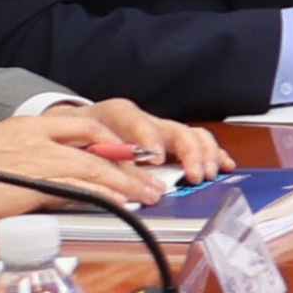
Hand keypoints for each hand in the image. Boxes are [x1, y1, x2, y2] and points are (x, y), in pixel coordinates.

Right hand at [0, 106, 178, 221]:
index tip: (139, 157)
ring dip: (128, 183)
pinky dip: (103, 195)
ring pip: (95, 167)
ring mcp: (35, 160)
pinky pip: (75, 188)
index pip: (87, 126)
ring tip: (150, 194)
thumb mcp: (4, 156)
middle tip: (156, 180)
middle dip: (134, 164)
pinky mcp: (28, 185)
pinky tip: (121, 202)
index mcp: (33, 127)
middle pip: (100, 146)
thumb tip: (62, 181)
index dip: (117, 142)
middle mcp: (39, 137)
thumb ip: (35, 162)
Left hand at [72, 99, 232, 184]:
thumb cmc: (69, 137)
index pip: (134, 120)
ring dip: (205, 154)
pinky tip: (225, 165)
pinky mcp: (167, 141)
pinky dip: (213, 153)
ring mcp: (158, 130)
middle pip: (174, 128)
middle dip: (189, 151)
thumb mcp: (66, 143)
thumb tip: (107, 177)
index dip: (147, 138)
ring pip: (191, 133)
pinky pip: (197, 142)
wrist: (69, 129)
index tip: (153, 158)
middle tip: (194, 174)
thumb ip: (85, 157)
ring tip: (207, 173)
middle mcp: (142, 120)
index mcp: (114, 115)